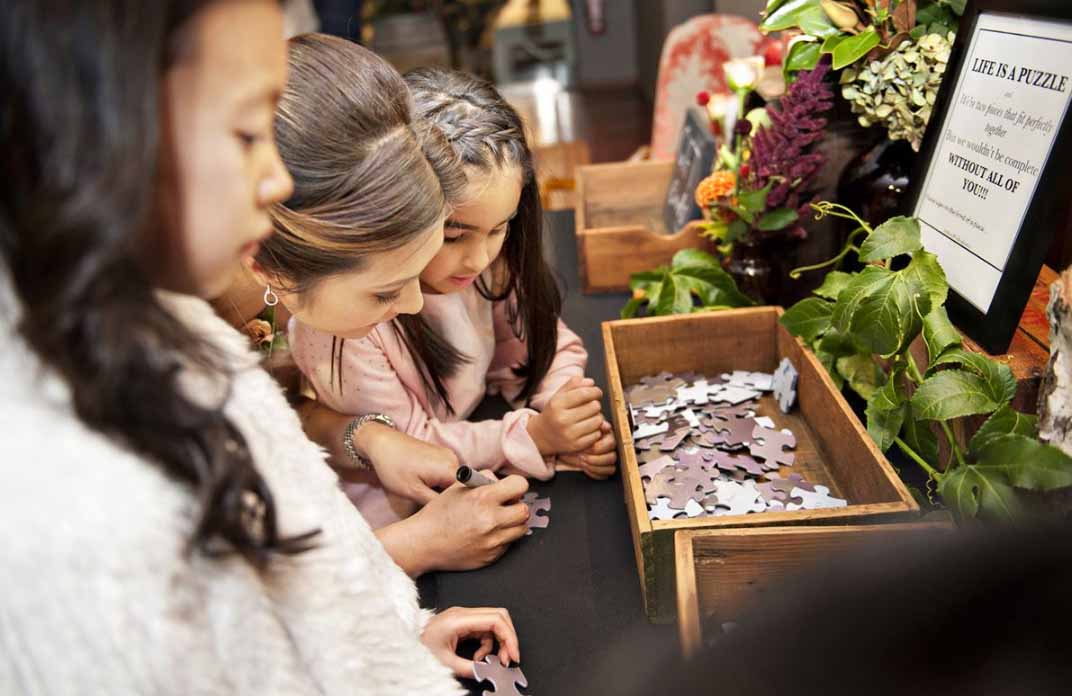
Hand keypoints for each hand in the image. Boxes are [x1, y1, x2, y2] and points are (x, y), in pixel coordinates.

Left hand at [356, 422, 458, 503]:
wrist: (381, 443)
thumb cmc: (394, 467)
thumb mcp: (413, 491)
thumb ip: (435, 502)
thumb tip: (450, 511)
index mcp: (449, 468)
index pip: (464, 494)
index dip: (454, 506)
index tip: (440, 513)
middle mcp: (453, 459)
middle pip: (458, 487)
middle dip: (445, 498)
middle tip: (425, 502)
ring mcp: (447, 454)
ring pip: (450, 481)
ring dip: (440, 489)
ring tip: (421, 491)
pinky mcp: (440, 453)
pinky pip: (445, 473)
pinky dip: (436, 481)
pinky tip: (420, 482)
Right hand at [406, 474, 530, 572]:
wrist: (423, 543)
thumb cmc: (438, 513)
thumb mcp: (457, 487)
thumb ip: (483, 479)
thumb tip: (502, 481)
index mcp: (483, 498)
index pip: (520, 485)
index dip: (516, 485)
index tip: (511, 489)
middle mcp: (491, 520)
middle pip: (524, 510)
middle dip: (516, 506)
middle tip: (505, 506)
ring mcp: (492, 541)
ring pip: (521, 529)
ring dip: (513, 523)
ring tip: (497, 520)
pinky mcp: (491, 557)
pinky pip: (508, 544)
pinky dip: (502, 538)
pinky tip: (486, 534)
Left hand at [421, 606, 520, 678]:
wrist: (402, 645)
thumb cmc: (419, 649)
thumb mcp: (445, 663)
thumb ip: (469, 668)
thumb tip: (487, 672)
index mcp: (459, 619)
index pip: (496, 619)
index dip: (509, 637)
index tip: (513, 655)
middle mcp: (463, 613)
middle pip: (499, 616)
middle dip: (507, 638)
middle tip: (507, 658)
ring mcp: (463, 616)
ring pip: (493, 623)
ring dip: (497, 643)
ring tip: (491, 661)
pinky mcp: (463, 622)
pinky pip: (484, 629)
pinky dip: (487, 644)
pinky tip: (478, 656)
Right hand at [526, 377, 603, 455]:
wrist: (542, 436)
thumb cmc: (554, 412)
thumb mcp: (558, 395)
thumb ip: (573, 384)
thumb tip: (591, 383)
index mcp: (557, 404)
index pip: (584, 394)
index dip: (595, 391)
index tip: (596, 392)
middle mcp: (562, 420)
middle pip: (594, 407)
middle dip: (595, 404)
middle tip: (590, 407)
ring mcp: (569, 434)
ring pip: (598, 421)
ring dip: (597, 417)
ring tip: (589, 417)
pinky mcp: (576, 445)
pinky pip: (597, 434)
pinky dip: (595, 430)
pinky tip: (587, 428)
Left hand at [559, 419, 616, 479]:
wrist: (565, 445)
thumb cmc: (573, 437)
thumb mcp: (580, 430)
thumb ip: (593, 427)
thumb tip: (606, 426)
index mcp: (607, 436)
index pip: (611, 444)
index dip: (598, 447)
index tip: (586, 447)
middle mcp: (609, 448)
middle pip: (612, 457)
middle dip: (596, 459)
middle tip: (582, 457)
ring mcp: (607, 459)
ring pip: (611, 467)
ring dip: (595, 467)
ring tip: (583, 463)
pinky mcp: (603, 468)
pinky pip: (605, 475)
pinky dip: (595, 473)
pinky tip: (585, 469)